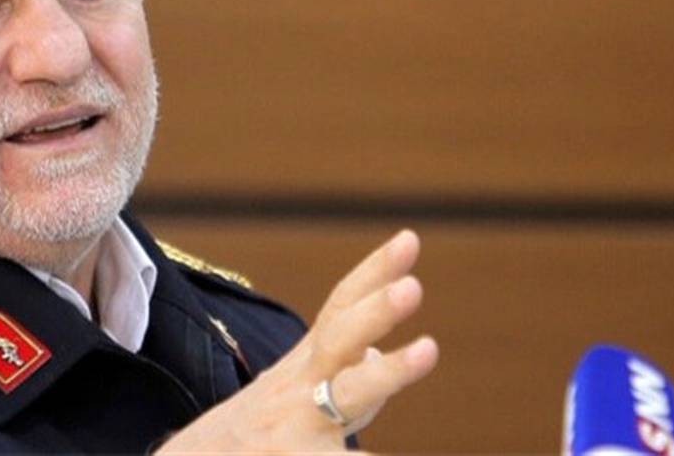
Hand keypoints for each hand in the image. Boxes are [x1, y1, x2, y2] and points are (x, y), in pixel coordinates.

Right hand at [157, 230, 437, 452]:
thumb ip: (332, 373)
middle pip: (338, 338)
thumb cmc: (246, 439)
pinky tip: (389, 455)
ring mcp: (295, 431)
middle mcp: (297, 391)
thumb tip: (376, 354)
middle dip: (375, 310)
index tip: (409, 238)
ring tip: (427, 349)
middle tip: (413, 286)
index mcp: (300, 368)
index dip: (373, 273)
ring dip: (387, 371)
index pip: (338, 309)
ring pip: (346, 395)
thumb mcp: (284, 396)